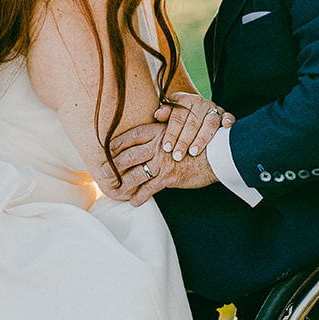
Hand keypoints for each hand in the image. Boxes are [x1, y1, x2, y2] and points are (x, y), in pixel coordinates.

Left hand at [96, 122, 217, 205]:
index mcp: (158, 132)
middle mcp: (157, 146)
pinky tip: (134, 202)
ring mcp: (162, 163)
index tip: (106, 150)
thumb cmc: (199, 142)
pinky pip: (149, 189)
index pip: (130, 136)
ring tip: (115, 190)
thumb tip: (154, 117)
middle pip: (128, 156)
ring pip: (135, 174)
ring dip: (123, 184)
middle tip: (101, 173)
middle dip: (112, 166)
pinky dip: (140, 197)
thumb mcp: (180, 129)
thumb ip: (165, 128)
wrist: (217, 155)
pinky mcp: (168, 178)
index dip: (116, 143)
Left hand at [156, 93, 234, 162]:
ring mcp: (214, 109)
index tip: (166, 148)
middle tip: (177, 156)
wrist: (197, 112)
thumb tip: (158, 115)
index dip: (171, 133)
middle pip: (192, 122)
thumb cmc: (180, 119)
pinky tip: (226, 127)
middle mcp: (200, 103)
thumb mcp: (171, 115)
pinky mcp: (225, 114)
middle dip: (184, 141)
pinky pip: (228, 116)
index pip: (177, 117)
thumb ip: (165, 114)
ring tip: (193, 152)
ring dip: (202, 138)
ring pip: (209, 123)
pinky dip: (229, 120)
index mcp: (185, 100)